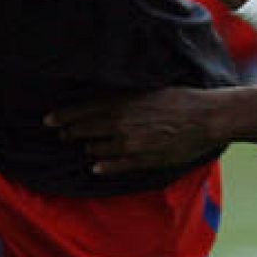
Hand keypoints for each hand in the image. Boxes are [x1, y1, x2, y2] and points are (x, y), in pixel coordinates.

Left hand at [46, 87, 223, 174]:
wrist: (207, 117)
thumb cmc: (182, 98)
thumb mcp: (149, 88)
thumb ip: (126, 96)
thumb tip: (108, 98)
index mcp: (122, 101)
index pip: (82, 109)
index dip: (63, 115)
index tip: (49, 119)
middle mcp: (121, 122)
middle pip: (85, 129)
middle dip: (70, 132)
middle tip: (61, 134)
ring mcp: (130, 143)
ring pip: (97, 149)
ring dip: (89, 148)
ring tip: (85, 147)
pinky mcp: (142, 159)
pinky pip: (114, 166)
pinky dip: (102, 166)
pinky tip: (96, 167)